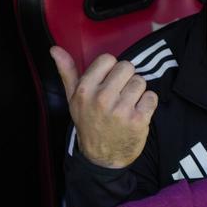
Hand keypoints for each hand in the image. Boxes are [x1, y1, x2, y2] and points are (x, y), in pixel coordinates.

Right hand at [55, 46, 157, 168]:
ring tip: (128, 105)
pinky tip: (137, 113)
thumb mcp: (73, 99)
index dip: (111, 69)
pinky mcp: (138, 120)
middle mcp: (102, 98)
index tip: (108, 82)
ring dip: (137, 92)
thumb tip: (54, 48)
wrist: (102, 158)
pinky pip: (151, 97)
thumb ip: (67, 72)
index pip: (108, 59)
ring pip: (140, 81)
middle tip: (120, 94)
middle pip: (127, 67)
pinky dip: (148, 104)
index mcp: (85, 90)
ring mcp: (121, 110)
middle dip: (126, 79)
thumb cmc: (88, 123)